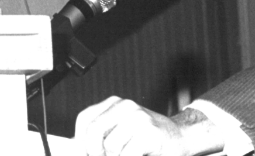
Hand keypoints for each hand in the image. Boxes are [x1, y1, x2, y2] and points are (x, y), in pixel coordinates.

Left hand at [75, 96, 223, 155]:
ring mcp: (139, 118)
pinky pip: (126, 154)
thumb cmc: (146, 139)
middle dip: (95, 152)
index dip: (81, 142)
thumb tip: (76, 149)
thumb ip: (99, 137)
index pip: (84, 120)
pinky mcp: (149, 133)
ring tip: (130, 153)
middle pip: (93, 131)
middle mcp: (126, 106)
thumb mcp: (119, 131)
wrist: (179, 138)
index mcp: (115, 103)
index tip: (89, 153)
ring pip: (110, 147)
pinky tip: (140, 154)